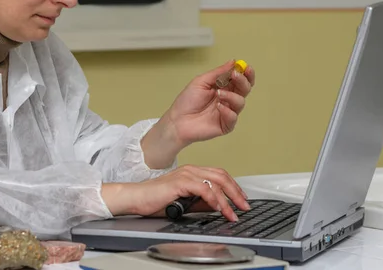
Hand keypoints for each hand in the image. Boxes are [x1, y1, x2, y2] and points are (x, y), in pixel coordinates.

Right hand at [101, 165, 250, 221]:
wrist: (137, 198)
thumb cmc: (155, 200)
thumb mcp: (185, 202)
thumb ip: (201, 202)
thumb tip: (218, 206)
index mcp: (192, 172)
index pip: (219, 175)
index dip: (233, 187)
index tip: (242, 200)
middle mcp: (191, 170)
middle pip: (221, 176)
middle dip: (236, 192)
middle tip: (245, 206)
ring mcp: (185, 174)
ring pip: (215, 182)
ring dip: (227, 199)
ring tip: (233, 213)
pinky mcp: (180, 182)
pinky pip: (203, 189)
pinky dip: (214, 199)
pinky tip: (219, 208)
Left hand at [162, 60, 254, 146]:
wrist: (177, 120)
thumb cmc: (187, 101)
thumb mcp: (201, 81)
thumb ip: (218, 73)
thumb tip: (233, 62)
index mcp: (223, 87)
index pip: (240, 79)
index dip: (246, 73)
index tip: (246, 67)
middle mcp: (228, 99)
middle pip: (245, 89)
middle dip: (243, 81)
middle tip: (235, 76)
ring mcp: (228, 112)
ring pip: (241, 102)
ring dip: (231, 96)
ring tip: (218, 94)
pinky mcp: (226, 125)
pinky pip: (233, 117)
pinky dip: (227, 111)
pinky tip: (218, 107)